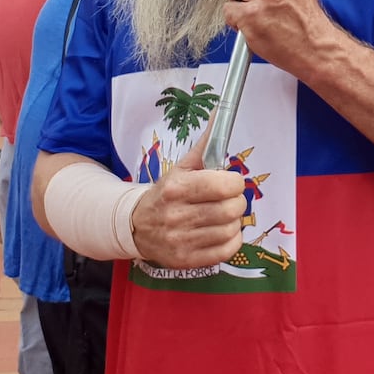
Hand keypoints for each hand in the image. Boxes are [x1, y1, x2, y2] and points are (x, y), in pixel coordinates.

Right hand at [129, 132, 247, 268]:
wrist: (136, 226)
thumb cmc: (166, 194)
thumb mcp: (181, 168)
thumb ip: (204, 146)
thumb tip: (217, 114)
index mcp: (177, 188)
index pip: (224, 185)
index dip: (235, 182)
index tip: (230, 182)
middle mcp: (177, 215)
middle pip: (231, 209)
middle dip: (237, 201)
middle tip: (229, 199)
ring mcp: (181, 240)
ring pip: (231, 229)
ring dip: (234, 221)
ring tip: (224, 215)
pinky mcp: (186, 259)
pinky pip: (227, 250)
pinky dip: (232, 240)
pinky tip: (223, 231)